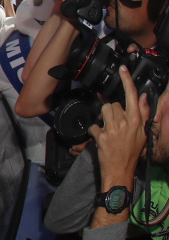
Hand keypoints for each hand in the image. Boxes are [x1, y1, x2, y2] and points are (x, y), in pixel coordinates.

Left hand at [89, 68, 149, 186]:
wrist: (121, 170)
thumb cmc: (132, 152)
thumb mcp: (143, 133)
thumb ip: (144, 113)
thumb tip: (143, 96)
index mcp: (137, 121)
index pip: (132, 96)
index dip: (127, 80)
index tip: (123, 69)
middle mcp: (126, 123)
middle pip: (112, 104)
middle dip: (111, 111)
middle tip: (115, 124)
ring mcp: (113, 129)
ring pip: (103, 111)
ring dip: (103, 119)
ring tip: (109, 130)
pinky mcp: (102, 136)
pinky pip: (94, 125)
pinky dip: (95, 131)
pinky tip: (101, 138)